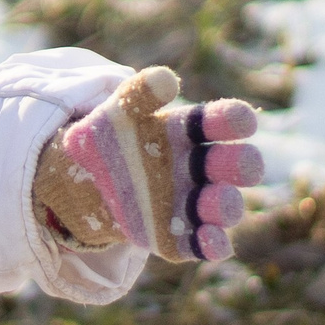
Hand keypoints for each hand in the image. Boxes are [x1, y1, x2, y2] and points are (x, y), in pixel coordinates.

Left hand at [33, 67, 262, 260]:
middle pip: (237, 165)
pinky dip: (211, 246)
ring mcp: (194, 203)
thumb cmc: (107, 141)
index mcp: (190, 132)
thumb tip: (165, 79)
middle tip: (242, 164)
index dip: (235, 120)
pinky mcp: (179, 236)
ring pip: (225, 206)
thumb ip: (139, 94)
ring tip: (216, 199)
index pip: (223, 122)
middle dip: (242, 165)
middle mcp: (202, 168)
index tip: (243, 120)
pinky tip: (212, 244)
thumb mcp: (117, 114)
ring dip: (226, 204)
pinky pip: (202, 244)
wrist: (81, 183)